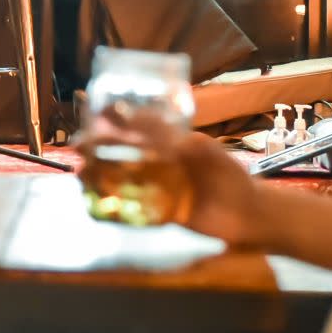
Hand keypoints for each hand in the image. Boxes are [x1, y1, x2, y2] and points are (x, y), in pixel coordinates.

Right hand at [80, 106, 265, 248]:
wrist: (249, 214)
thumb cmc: (228, 174)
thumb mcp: (199, 147)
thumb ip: (170, 136)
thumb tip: (136, 115)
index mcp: (167, 146)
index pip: (132, 132)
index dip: (110, 126)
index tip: (91, 120)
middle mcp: (158, 167)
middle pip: (119, 157)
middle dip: (97, 152)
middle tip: (82, 148)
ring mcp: (157, 193)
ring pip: (120, 183)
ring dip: (98, 177)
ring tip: (84, 174)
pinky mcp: (158, 217)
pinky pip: (129, 212)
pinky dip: (111, 209)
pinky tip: (96, 204)